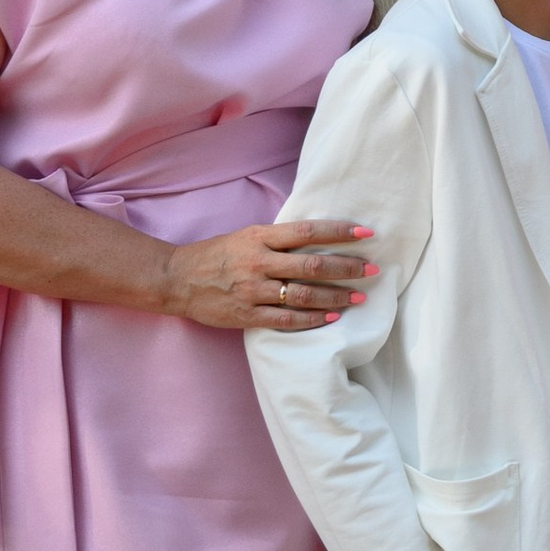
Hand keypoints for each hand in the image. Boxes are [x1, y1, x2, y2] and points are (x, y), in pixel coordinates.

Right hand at [159, 219, 375, 331]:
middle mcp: (259, 262)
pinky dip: (312, 319)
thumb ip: (277, 239)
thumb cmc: (216, 254)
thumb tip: (317, 236)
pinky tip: (332, 317)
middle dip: (347, 268)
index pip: (307, 231)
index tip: (366, 233)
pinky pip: (286, 320)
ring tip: (359, 296)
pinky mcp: (247, 315)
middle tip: (372, 270)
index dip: (339, 232)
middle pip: (312, 265)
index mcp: (259, 238)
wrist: (177, 279)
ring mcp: (253, 291)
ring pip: (303, 295)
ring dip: (336, 296)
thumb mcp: (246, 236)